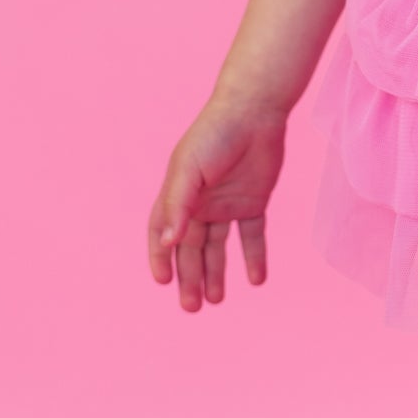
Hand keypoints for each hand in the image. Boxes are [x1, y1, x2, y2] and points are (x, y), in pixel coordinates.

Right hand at [147, 95, 287, 311]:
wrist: (255, 110)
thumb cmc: (214, 134)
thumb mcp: (189, 169)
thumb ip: (178, 205)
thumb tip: (167, 243)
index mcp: (178, 194)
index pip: (163, 234)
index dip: (160, 257)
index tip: (162, 282)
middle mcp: (200, 203)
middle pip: (191, 248)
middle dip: (189, 277)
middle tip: (192, 307)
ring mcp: (227, 203)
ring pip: (218, 247)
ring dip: (217, 273)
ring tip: (216, 300)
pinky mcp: (253, 201)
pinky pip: (252, 236)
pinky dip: (254, 257)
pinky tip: (257, 279)